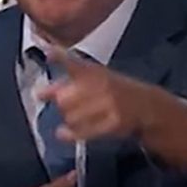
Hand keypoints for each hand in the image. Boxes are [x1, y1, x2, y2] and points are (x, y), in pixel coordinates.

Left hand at [37, 47, 155, 142]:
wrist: (146, 105)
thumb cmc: (115, 90)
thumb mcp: (95, 80)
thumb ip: (66, 84)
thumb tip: (39, 93)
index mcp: (95, 72)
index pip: (74, 63)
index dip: (61, 57)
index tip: (48, 52)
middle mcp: (102, 85)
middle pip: (64, 98)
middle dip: (61, 104)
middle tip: (68, 105)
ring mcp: (109, 104)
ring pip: (71, 117)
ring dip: (69, 119)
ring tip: (79, 117)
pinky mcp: (113, 123)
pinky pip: (83, 131)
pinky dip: (70, 134)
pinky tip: (64, 133)